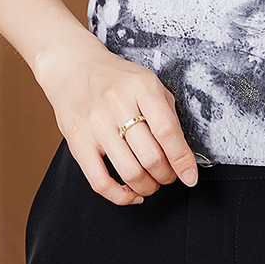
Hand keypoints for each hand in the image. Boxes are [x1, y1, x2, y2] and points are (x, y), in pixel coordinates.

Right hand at [34, 38, 199, 205]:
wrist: (74, 67)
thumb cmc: (116, 78)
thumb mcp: (148, 82)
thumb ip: (166, 113)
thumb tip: (182, 153)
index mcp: (142, 86)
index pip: (167, 131)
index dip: (182, 159)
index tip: (190, 175)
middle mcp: (118, 104)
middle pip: (151, 156)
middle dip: (167, 175)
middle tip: (169, 176)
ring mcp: (96, 124)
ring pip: (129, 172)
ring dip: (147, 186)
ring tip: (152, 183)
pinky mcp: (78, 142)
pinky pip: (100, 182)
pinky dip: (120, 196)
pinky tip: (131, 193)